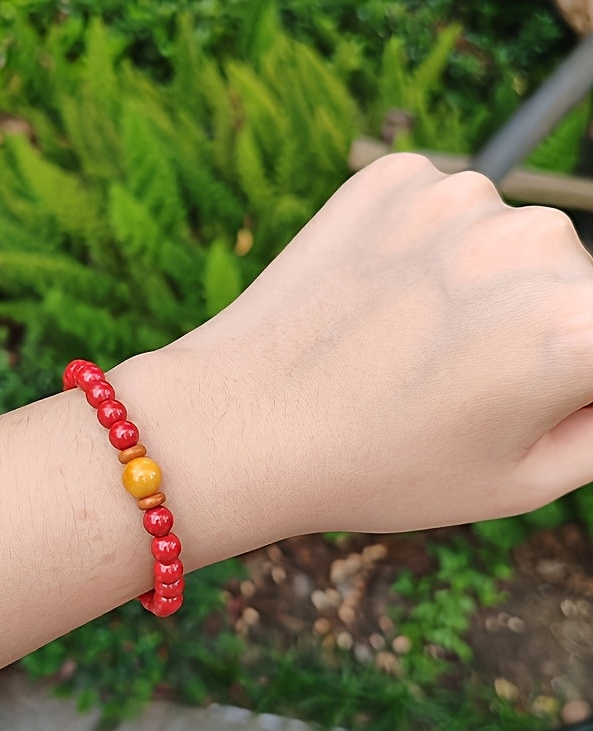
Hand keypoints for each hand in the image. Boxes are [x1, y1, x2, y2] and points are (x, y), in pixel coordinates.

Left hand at [119, 154, 592, 548]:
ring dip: (482, 282)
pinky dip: (428, 247)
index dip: (574, 376)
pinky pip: (445, 210)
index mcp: (577, 329)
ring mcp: (455, 200)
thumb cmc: (376, 468)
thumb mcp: (521, 481)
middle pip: (574, 281)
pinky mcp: (393, 179)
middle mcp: (527, 244)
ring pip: (509, 241)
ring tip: (407, 339)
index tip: (524, 392)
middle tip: (455, 378)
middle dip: (540, 325)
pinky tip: (379, 297)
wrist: (241, 422)